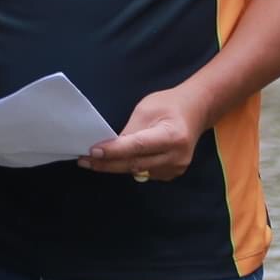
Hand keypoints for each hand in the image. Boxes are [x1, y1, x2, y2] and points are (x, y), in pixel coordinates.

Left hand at [79, 87, 207, 181]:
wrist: (195, 112)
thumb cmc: (169, 105)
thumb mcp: (146, 109)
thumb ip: (130, 130)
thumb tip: (110, 147)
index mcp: (172, 136)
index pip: (137, 146)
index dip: (113, 151)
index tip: (92, 152)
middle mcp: (176, 156)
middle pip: (135, 164)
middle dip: (107, 163)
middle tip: (84, 160)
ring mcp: (176, 168)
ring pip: (137, 171)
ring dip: (115, 166)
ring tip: (94, 161)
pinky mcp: (172, 174)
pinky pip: (144, 173)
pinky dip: (129, 167)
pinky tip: (117, 161)